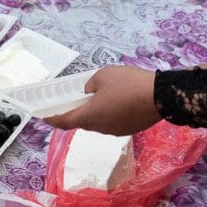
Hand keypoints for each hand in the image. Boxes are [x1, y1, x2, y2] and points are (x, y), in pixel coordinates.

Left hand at [44, 65, 160, 135]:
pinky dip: (107, 114)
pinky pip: (112, 122)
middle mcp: (100, 127)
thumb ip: (89, 85)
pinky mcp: (129, 129)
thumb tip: (89, 92)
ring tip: (94, 98)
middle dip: (74, 113)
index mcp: (89, 116)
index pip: (64, 122)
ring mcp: (115, 131)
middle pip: (81, 122)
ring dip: (92, 113)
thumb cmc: (128, 84)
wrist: (163, 95)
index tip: (43, 116)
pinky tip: (113, 102)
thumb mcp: (102, 76)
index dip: (52, 119)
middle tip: (71, 101)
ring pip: (97, 123)